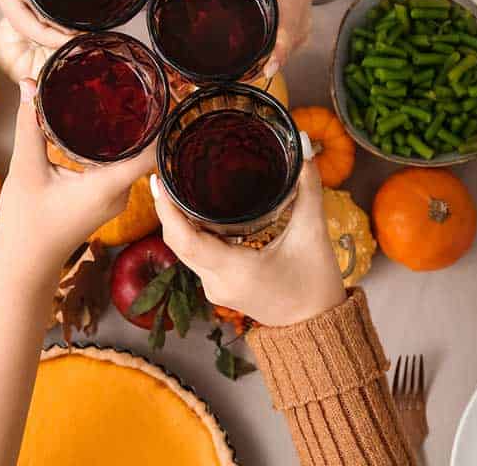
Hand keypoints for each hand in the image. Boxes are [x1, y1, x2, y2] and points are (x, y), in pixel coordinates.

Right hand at [0, 80, 155, 278]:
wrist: (26, 265)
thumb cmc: (26, 223)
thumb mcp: (25, 168)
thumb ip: (30, 125)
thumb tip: (29, 83)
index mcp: (108, 185)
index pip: (152, 150)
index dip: (160, 121)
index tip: (162, 92)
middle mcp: (120, 193)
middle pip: (145, 150)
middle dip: (144, 118)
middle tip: (141, 83)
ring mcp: (115, 199)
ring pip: (132, 158)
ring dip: (130, 133)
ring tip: (127, 97)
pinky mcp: (105, 200)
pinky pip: (120, 167)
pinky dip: (116, 147)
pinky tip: (106, 127)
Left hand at [152, 161, 346, 326]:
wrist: (317, 326)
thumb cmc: (316, 285)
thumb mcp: (313, 234)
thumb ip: (308, 190)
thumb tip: (303, 150)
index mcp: (234, 270)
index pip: (186, 241)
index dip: (167, 211)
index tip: (159, 183)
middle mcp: (217, 282)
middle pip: (178, 243)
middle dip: (166, 210)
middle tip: (163, 176)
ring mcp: (216, 287)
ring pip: (185, 251)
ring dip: (177, 222)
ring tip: (176, 187)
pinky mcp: (220, 287)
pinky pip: (196, 257)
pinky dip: (192, 235)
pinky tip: (196, 212)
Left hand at [249, 0, 316, 76]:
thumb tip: (212, 2)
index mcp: (288, 12)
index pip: (284, 43)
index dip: (275, 59)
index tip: (267, 72)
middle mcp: (300, 23)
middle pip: (284, 52)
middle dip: (264, 64)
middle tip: (243, 72)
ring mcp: (305, 25)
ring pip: (288, 50)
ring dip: (272, 56)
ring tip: (251, 65)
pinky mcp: (306, 25)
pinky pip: (293, 43)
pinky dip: (280, 48)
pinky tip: (266, 49)